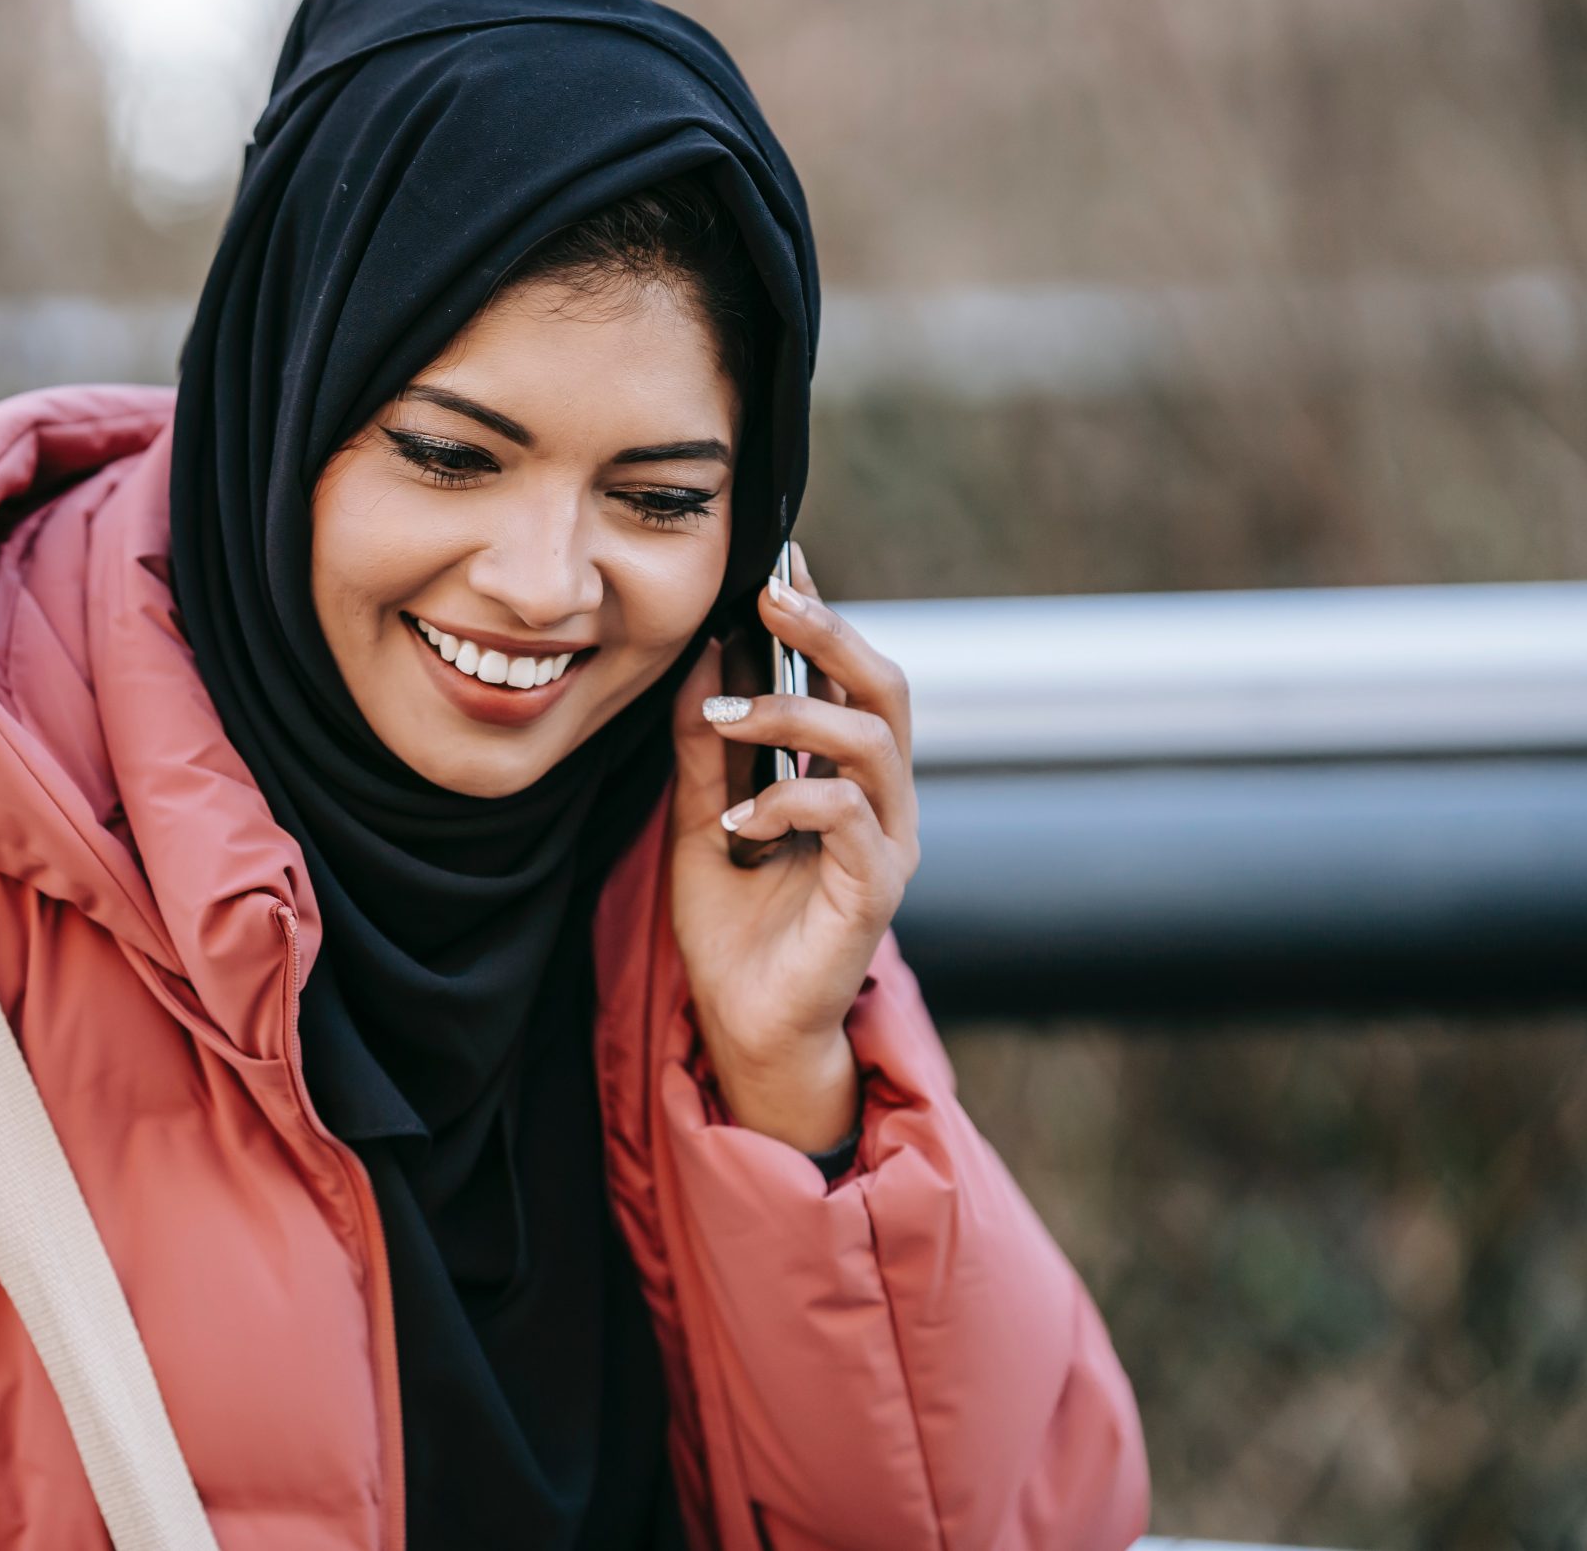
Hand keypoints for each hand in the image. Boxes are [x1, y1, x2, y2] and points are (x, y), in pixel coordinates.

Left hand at [665, 542, 921, 1153]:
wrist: (744, 1024)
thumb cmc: (732, 923)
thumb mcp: (698, 817)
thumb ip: (703, 747)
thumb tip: (699, 659)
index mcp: (848, 775)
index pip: (848, 674)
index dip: (821, 615)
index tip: (779, 562)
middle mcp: (883, 801)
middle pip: (886, 688)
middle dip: (831, 633)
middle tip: (770, 598)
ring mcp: (888, 845)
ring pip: (872, 742)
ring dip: (795, 716)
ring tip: (725, 719)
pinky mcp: (875, 893)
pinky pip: (849, 817)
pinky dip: (789, 800)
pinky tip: (735, 821)